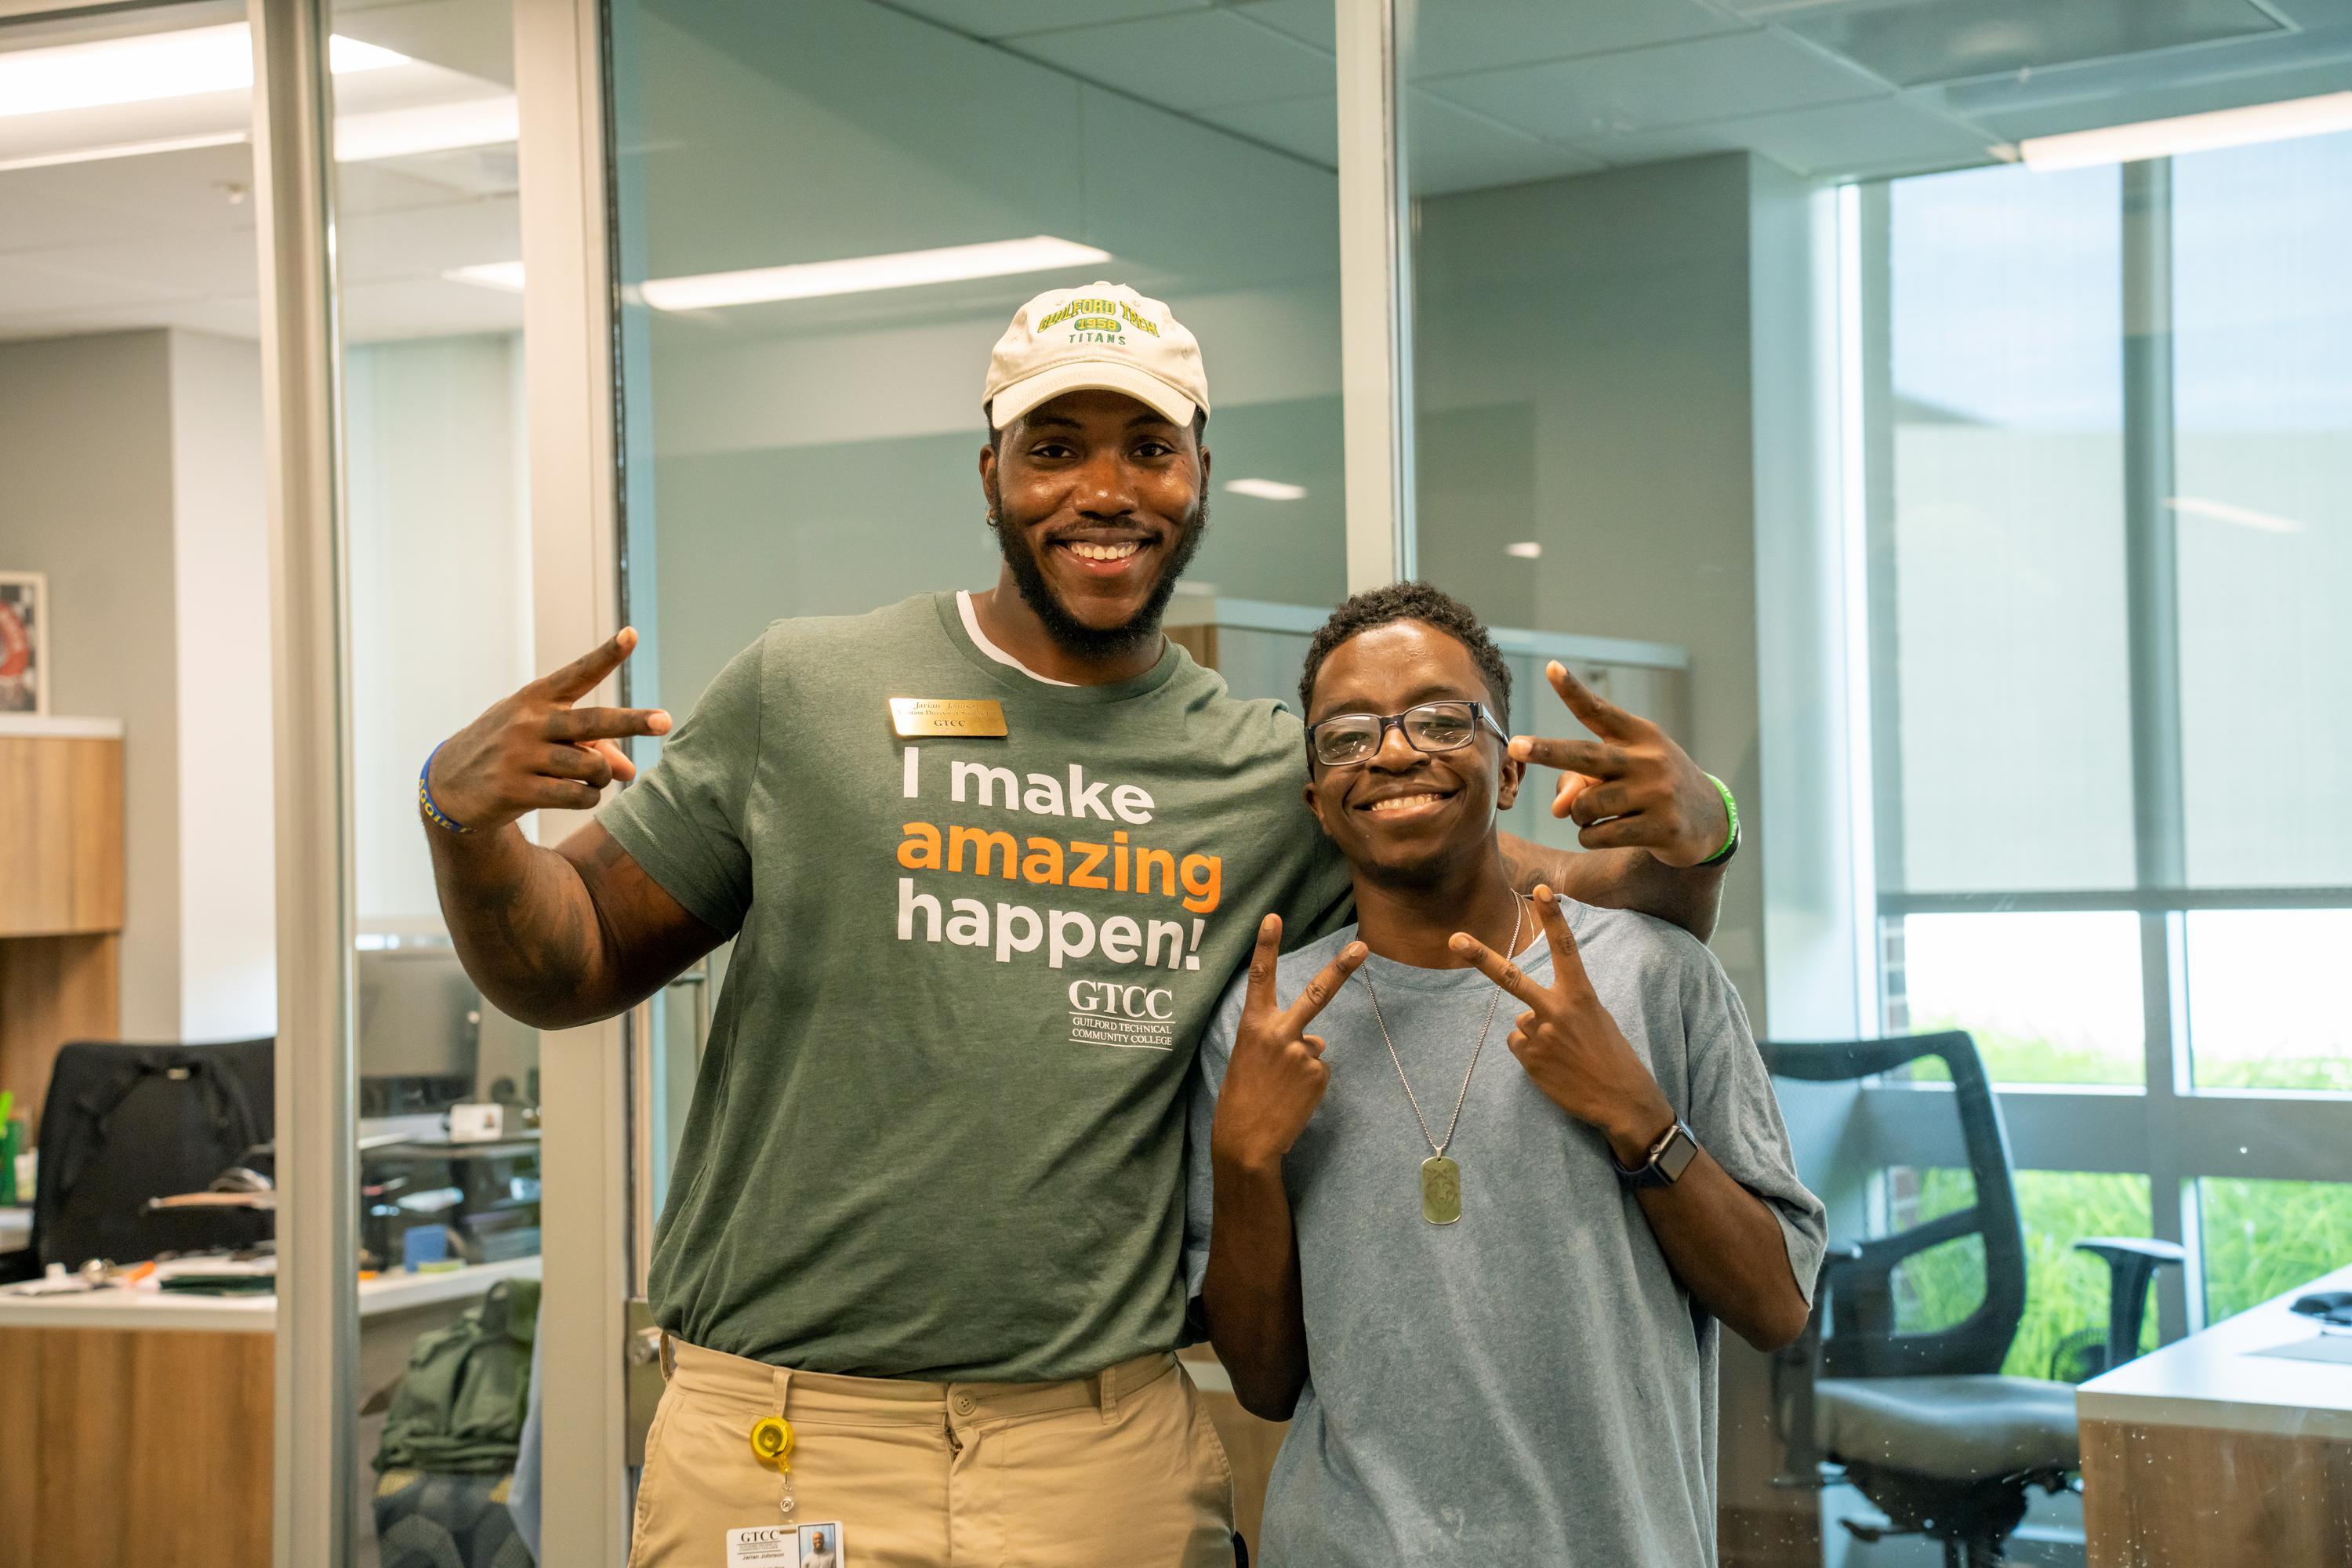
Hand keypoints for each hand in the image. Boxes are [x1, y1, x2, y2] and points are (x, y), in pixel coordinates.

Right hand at [426, 627, 671, 831]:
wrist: (448, 785)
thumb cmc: (509, 751)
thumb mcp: (541, 737)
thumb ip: (591, 747)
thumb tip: (631, 771)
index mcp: (535, 698)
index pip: (578, 673)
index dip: (607, 655)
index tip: (632, 635)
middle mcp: (529, 722)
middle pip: (593, 722)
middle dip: (632, 722)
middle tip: (665, 721)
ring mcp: (520, 755)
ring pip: (589, 766)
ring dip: (602, 776)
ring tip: (593, 778)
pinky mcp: (516, 789)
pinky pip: (575, 796)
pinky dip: (588, 797)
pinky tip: (580, 795)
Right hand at [1210, 915, 1368, 1172]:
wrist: (1246, 1140)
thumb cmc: (1241, 1098)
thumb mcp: (1250, 1059)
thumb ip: (1280, 1039)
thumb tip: (1318, 1039)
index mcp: (1253, 1026)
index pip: (1260, 978)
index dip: (1266, 946)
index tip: (1274, 917)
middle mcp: (1280, 1033)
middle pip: (1316, 993)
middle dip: (1341, 968)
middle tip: (1363, 946)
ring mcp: (1303, 1053)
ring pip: (1313, 1047)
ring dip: (1301, 1066)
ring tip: (1281, 1089)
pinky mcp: (1319, 1074)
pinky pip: (1319, 1071)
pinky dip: (1309, 1084)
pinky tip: (1292, 1098)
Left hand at [1449, 886, 1674, 1164]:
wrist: (1622, 1101)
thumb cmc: (1613, 1057)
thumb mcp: (1597, 1020)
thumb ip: (1563, 1007)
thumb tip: (1524, 1015)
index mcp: (1581, 996)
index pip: (1565, 949)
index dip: (1554, 918)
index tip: (1542, 889)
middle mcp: (1557, 1010)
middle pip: (1511, 978)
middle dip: (1481, 957)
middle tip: (1455, 939)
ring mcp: (1540, 1035)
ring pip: (1522, 1022)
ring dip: (1537, 1034)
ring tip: (1564, 1053)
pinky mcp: (1528, 1058)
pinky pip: (1519, 1044)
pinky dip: (1533, 1053)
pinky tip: (1555, 1066)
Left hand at [1508, 662, 1726, 867]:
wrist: (1711, 819)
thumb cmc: (1654, 788)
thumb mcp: (1625, 774)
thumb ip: (1582, 782)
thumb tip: (1558, 809)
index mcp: (1638, 735)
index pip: (1600, 711)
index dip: (1573, 691)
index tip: (1550, 667)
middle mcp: (1648, 760)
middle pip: (1586, 756)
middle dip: (1547, 751)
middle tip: (1514, 746)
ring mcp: (1656, 794)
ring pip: (1586, 805)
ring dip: (1579, 815)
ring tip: (1597, 815)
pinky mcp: (1661, 827)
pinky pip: (1598, 835)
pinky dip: (1590, 837)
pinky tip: (1608, 833)